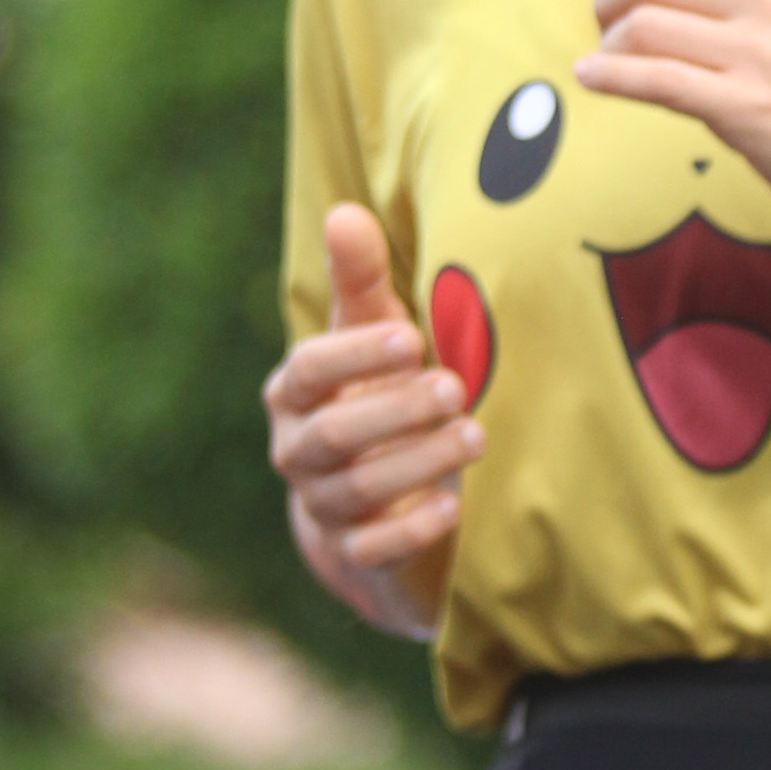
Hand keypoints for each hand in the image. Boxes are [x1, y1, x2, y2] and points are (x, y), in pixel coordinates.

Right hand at [262, 205, 480, 636]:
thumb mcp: (373, 336)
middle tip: (457, 387)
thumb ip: (360, 280)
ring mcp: (324, 509)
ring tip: (475, 436)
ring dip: (416, 463)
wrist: (372, 506)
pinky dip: (409, 532)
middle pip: (333, 435)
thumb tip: (344, 212)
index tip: (411, 338)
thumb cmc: (376, 396)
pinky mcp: (355, 558)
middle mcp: (299, 452)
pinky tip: (452, 509)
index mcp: (295, 394)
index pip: (309, 371)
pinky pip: (372, 550)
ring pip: (356, 491)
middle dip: (395, 411)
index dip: (355, 356)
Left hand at [567, 0, 770, 288]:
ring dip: (606, 42)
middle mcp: (767, 1)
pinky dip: (608, 76)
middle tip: (602, 26)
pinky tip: (592, 78)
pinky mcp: (746, 109)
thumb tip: (665, 5)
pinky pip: (654, 78)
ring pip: (643, 23)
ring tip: (605, 61)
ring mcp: (757, 54)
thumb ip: (744, 4)